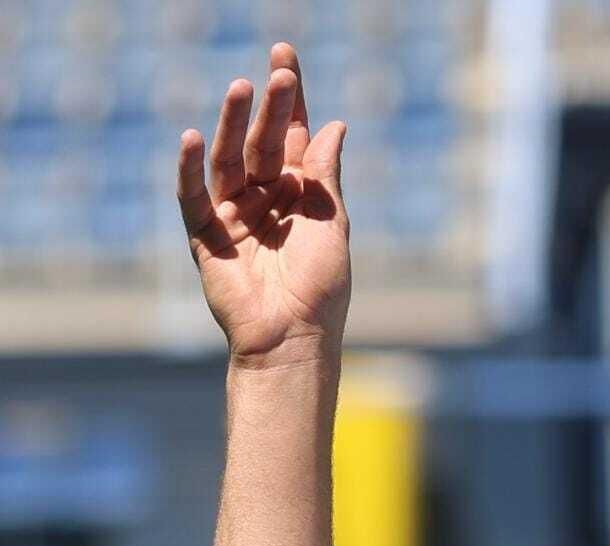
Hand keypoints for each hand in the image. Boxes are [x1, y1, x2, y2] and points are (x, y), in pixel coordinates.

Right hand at [177, 43, 349, 362]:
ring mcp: (233, 216)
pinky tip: (192, 137)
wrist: (294, 338)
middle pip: (263, 143)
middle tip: (278, 74)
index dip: (291, 101)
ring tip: (240, 88)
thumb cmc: (321, 288)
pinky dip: (189, 168)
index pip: (294, 137)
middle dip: (270, 108)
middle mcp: (265, 199)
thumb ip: (326, 175)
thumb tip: (335, 125)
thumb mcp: (332, 224)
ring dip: (232, 124)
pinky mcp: (206, 237)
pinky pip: (192, 196)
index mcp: (300, 196)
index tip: (286, 59)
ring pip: (230, 160)